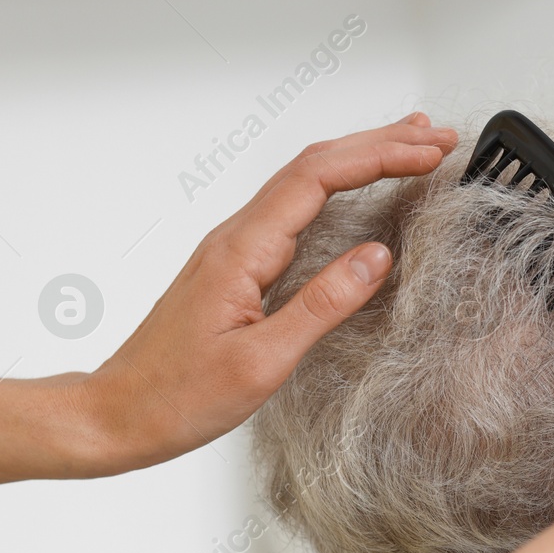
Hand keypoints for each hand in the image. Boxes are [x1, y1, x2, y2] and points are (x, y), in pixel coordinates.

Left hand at [70, 113, 458, 473]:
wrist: (117, 414)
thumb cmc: (177, 396)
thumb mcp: (262, 361)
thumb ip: (322, 305)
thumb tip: (377, 258)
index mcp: (241, 251)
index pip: (318, 178)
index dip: (378, 156)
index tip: (428, 153)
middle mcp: (236, 238)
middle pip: (314, 166)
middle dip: (379, 144)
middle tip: (436, 138)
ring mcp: (236, 249)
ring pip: (305, 182)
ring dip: (360, 159)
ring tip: (410, 148)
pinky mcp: (239, 267)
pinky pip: (296, 210)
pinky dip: (338, 190)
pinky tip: (358, 194)